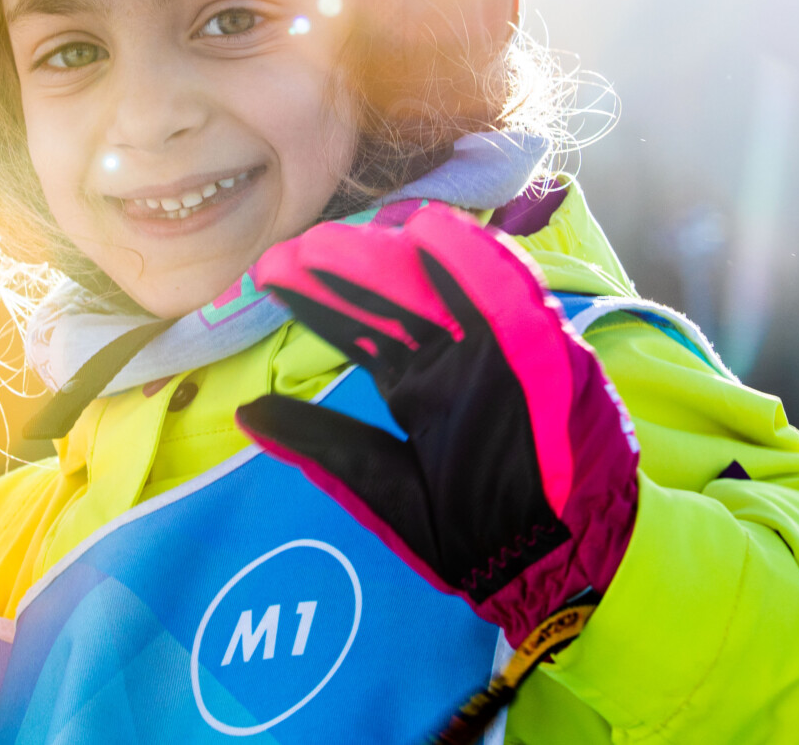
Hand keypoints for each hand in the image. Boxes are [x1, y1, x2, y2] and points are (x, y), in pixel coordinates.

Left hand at [236, 204, 638, 652]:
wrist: (552, 566)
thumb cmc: (474, 532)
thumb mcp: (382, 486)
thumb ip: (322, 445)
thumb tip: (246, 412)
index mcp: (415, 384)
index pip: (357, 329)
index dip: (315, 300)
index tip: (266, 275)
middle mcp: (450, 355)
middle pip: (390, 297)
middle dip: (343, 270)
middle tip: (293, 248)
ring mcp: (492, 347)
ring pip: (438, 285)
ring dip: (392, 257)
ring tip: (341, 239)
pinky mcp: (538, 349)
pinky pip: (504, 296)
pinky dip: (473, 262)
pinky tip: (431, 232)